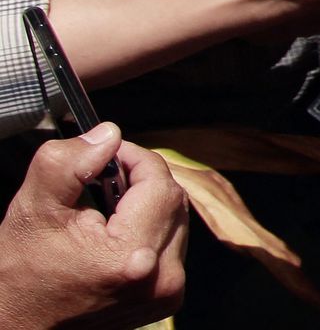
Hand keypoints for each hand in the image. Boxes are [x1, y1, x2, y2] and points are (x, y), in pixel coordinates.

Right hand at [0, 124, 187, 329]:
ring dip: (146, 207)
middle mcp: (161, 278)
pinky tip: (114, 236)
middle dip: (139, 182)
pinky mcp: (166, 299)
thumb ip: (69, 163)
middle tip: (101, 182)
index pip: (159, 181)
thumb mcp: (34, 209)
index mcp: (133, 255)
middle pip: (172, 200)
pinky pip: (171, 245)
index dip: (135, 158)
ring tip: (103, 214)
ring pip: (175, 221)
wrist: (16, 327)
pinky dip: (148, 231)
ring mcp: (167, 292)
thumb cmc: (20, 276)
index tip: (109, 154)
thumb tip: (108, 135)